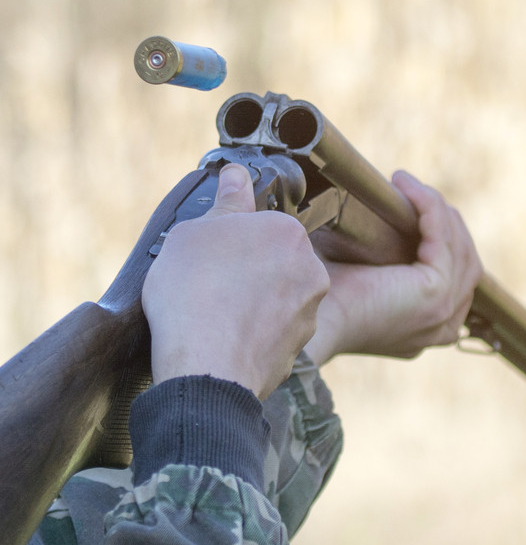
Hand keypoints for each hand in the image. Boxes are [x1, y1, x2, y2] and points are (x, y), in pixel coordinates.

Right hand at [142, 164, 329, 398]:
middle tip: (210, 285)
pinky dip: (252, 335)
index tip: (211, 255)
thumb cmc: (195, 294)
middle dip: (247, 271)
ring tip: (214, 315)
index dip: (232, 240)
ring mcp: (309, 314)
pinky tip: (224, 340)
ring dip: (252, 304)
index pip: (263, 227)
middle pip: (274, 263)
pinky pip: (272, 334)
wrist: (207, 369)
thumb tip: (237, 175)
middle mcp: (312, 271)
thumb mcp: (195, 232)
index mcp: (290, 234)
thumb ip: (225, 203)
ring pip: (276, 299)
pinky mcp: (299, 350)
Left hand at [303, 170, 482, 362]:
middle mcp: (440, 328)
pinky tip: (406, 186)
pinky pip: (444, 238)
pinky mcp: (435, 294)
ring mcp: (443, 313)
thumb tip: (374, 212)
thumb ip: (381, 257)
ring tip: (407, 184)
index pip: (456, 277)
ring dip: (437, 208)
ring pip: (460, 248)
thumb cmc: (321, 298)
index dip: (444, 239)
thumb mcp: (364, 276)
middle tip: (414, 191)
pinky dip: (429, 206)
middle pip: (466, 262)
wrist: (307, 318)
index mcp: (425, 328)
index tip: (415, 208)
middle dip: (447, 222)